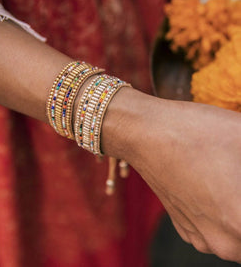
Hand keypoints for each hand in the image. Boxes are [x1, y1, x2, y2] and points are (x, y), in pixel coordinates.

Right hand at [102, 88, 240, 262]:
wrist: (144, 132)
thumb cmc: (194, 132)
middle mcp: (222, 243)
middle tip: (239, 170)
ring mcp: (200, 237)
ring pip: (239, 231)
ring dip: (239, 208)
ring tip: (230, 175)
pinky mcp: (184, 226)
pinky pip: (218, 228)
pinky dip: (225, 210)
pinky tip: (215, 182)